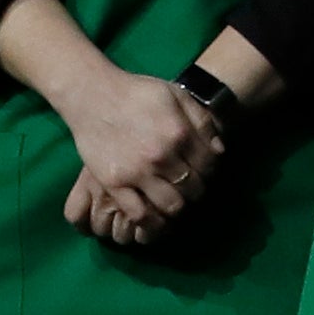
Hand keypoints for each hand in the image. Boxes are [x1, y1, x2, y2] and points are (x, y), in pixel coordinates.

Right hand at [52, 72, 221, 247]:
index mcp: (180, 133)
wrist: (93, 95)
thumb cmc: (137, 93)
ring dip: (177, 208)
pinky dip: (151, 221)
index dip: (210, 171)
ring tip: (173, 201)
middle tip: (188, 187)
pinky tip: (154, 216)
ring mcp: (137, 172)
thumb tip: (220, 151)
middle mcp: (162, 156)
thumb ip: (202, 121)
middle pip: (193, 189)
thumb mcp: (176, 94)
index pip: (209, 166)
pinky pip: (139, 214)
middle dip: (196, 191)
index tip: (202, 171)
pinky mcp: (114, 184)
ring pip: (171, 206)